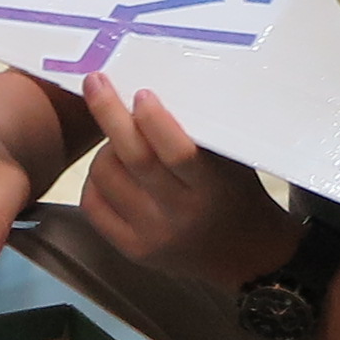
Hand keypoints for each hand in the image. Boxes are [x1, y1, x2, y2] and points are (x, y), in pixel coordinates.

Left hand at [78, 76, 303, 285]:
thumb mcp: (233, 162)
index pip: (177, 152)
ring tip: (117, 137)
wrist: (245, 257)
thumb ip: (199, 134)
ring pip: (107, 179)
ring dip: (104, 149)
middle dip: (109, 115)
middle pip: (134, 160)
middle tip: (95, 83)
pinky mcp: (132, 249)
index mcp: (212, 189)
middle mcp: (179, 215)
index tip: (141, 93)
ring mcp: (151, 236)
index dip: (154, 120)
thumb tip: (151, 91)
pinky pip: (94, 206)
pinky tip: (109, 168)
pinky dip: (95, 180)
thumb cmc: (238, 195)